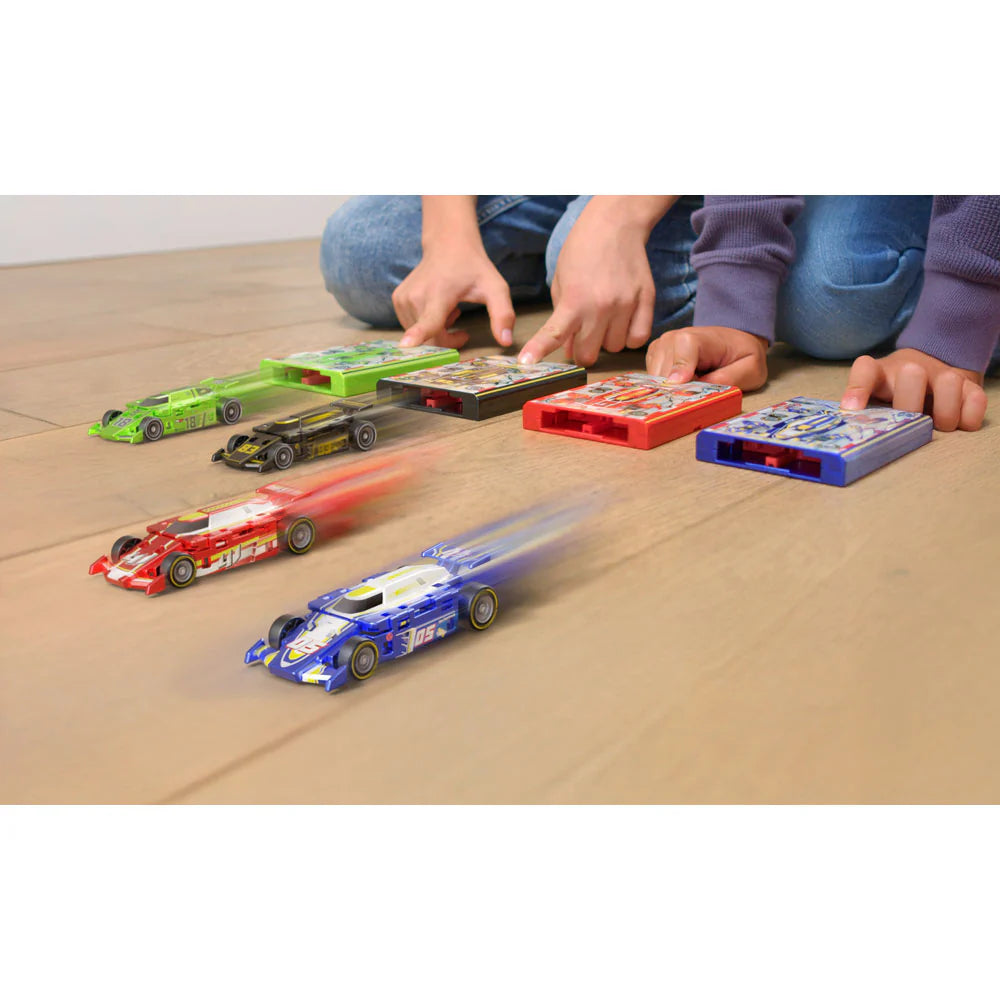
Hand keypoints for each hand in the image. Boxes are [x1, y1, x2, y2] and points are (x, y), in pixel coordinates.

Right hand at [395, 240, 513, 348]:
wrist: (448, 243)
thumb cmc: (473, 268)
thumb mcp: (495, 288)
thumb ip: (503, 314)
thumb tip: (506, 342)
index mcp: (439, 295)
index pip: (428, 321)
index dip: (417, 336)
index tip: (405, 347)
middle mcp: (416, 297)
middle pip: (430, 339)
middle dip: (447, 341)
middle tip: (461, 325)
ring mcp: (403, 298)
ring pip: (421, 336)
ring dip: (438, 331)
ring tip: (450, 310)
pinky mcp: (397, 299)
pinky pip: (412, 326)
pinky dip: (426, 324)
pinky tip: (437, 308)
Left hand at [518, 197, 671, 366]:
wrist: (615, 224)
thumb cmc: (582, 251)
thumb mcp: (561, 282)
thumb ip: (562, 319)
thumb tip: (569, 351)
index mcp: (574, 300)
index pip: (554, 334)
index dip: (539, 350)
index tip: (527, 362)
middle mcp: (601, 306)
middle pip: (589, 354)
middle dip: (582, 349)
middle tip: (582, 334)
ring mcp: (626, 305)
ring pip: (614, 348)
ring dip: (606, 340)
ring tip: (604, 318)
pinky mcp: (647, 300)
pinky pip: (638, 339)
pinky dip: (629, 336)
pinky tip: (622, 321)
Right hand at [646, 326, 768, 388]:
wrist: (732, 340)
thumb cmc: (741, 355)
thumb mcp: (750, 369)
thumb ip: (729, 379)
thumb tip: (702, 390)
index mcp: (698, 337)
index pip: (683, 353)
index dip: (681, 373)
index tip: (682, 388)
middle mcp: (672, 338)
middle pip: (665, 371)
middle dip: (677, 389)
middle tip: (696, 395)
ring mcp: (661, 346)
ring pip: (655, 378)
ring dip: (670, 389)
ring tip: (691, 386)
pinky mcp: (655, 355)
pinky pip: (652, 378)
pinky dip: (665, 386)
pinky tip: (682, 383)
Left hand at [841, 348, 986, 430]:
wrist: (933, 367)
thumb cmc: (896, 394)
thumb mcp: (876, 398)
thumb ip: (865, 412)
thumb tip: (853, 432)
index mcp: (881, 374)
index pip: (865, 370)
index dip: (858, 388)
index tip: (852, 409)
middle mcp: (911, 369)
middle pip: (912, 374)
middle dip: (910, 404)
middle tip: (911, 421)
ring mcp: (943, 374)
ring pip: (948, 384)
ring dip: (944, 413)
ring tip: (937, 425)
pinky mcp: (969, 386)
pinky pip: (976, 401)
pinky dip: (968, 418)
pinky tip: (958, 423)